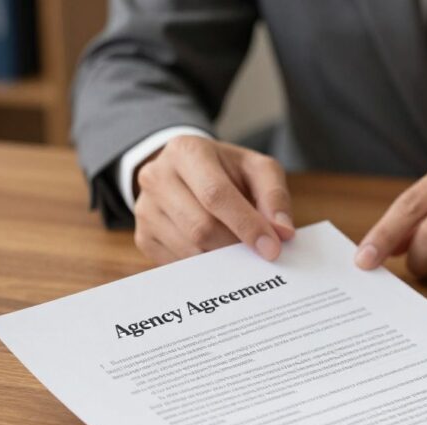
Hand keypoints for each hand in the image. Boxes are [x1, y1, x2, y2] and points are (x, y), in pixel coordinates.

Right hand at [134, 136, 294, 263]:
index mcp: (186, 151)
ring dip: (222, 261)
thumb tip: (283, 232)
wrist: (187, 173)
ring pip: (188, 251)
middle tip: (259, 257)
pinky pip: (177, 264)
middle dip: (235, 247)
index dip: (246, 224)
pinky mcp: (144, 236)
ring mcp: (146, 209)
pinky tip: (219, 258)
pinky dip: (205, 269)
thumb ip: (274, 196)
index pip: (215, 194)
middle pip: (200, 227)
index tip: (271, 249)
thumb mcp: (256, 169)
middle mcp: (157, 177)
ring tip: (241, 255)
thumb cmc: (227, 171)